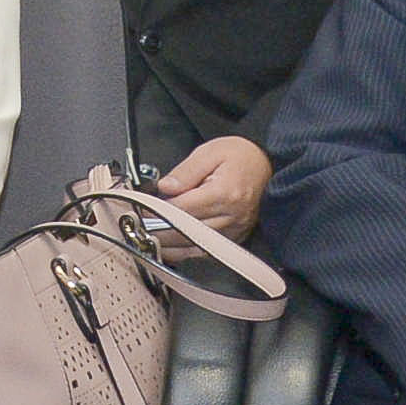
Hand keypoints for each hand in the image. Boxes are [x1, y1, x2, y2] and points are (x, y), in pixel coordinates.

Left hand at [151, 135, 272, 240]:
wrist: (267, 165)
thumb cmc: (240, 157)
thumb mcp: (210, 152)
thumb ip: (185, 171)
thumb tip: (164, 188)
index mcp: (224, 193)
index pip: (183, 209)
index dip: (158, 211)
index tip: (141, 210)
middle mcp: (232, 215)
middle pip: (187, 231)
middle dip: (160, 231)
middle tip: (139, 227)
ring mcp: (235, 229)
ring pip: (195, 246)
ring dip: (170, 246)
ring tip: (149, 240)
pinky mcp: (235, 237)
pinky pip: (207, 251)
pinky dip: (186, 251)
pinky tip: (170, 248)